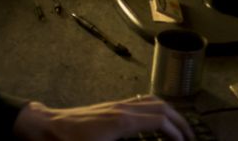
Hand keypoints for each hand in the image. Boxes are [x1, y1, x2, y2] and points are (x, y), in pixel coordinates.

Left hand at [12, 94, 194, 140]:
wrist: (46, 127)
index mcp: (122, 121)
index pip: (160, 120)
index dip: (178, 132)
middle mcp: (122, 108)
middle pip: (160, 106)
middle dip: (179, 121)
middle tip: (190, 137)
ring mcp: (116, 104)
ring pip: (151, 101)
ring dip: (168, 112)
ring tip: (179, 128)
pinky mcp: (110, 106)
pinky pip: (139, 102)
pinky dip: (155, 108)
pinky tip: (156, 119)